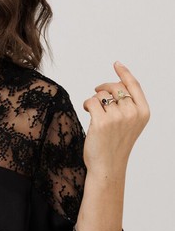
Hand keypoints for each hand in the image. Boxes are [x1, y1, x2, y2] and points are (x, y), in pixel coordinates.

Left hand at [82, 61, 149, 175]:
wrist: (107, 166)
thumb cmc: (116, 145)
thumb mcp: (129, 124)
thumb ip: (128, 106)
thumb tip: (113, 85)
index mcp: (143, 112)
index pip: (134, 85)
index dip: (124, 73)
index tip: (117, 64)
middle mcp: (132, 113)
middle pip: (115, 87)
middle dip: (104, 89)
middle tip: (97, 96)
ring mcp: (118, 117)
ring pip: (102, 94)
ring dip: (95, 99)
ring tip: (94, 111)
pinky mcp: (101, 122)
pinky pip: (92, 101)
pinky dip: (87, 104)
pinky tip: (86, 111)